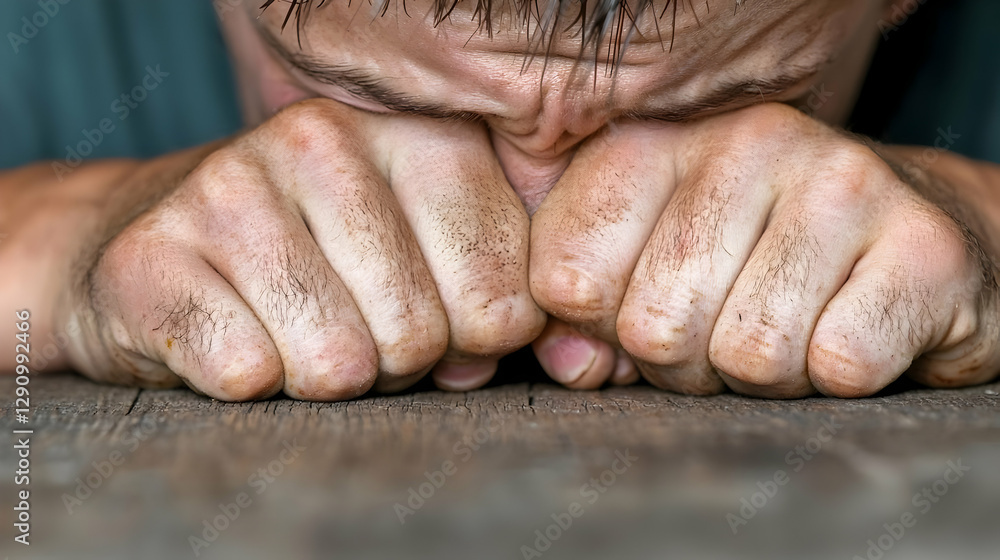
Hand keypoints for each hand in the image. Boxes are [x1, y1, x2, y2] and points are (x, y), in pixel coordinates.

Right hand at [59, 99, 543, 400]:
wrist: (165, 247)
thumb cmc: (320, 263)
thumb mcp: (425, 261)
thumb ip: (485, 298)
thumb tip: (483, 354)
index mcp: (416, 133)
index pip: (499, 293)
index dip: (473, 342)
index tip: (436, 320)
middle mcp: (323, 139)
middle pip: (417, 333)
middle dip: (394, 365)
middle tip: (356, 331)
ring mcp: (231, 185)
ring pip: (337, 362)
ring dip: (323, 379)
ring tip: (297, 335)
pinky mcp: (152, 250)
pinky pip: (250, 375)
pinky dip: (250, 386)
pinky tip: (236, 336)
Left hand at [529, 103, 999, 397]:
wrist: (910, 247)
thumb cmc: (756, 263)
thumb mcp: (648, 270)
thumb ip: (585, 311)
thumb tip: (570, 365)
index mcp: (657, 141)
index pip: (565, 276)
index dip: (598, 330)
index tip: (642, 313)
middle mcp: (747, 141)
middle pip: (653, 326)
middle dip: (685, 364)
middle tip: (727, 330)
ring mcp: (842, 182)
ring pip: (747, 354)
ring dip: (764, 376)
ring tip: (790, 328)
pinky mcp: (923, 245)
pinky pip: (838, 365)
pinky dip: (837, 379)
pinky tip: (847, 330)